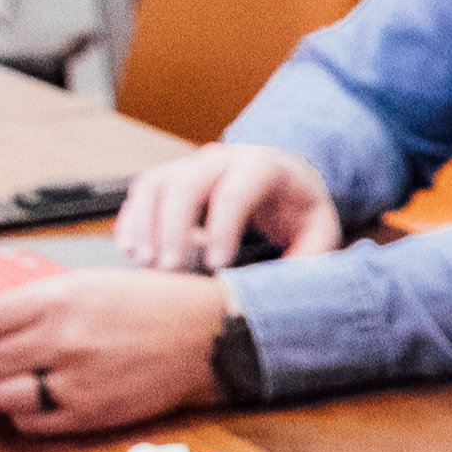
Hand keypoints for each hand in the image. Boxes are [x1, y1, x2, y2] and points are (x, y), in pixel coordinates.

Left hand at [0, 268, 232, 434]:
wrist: (206, 333)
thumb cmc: (148, 304)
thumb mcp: (86, 284)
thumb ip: (33, 305)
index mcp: (57, 299)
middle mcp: (63, 339)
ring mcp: (77, 380)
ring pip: (0, 396)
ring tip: (14, 383)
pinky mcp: (92, 413)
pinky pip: (31, 423)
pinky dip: (25, 415)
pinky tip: (40, 400)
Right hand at [111, 145, 339, 273]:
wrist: (284, 179)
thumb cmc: (300, 209)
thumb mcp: (320, 230)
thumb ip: (310, 257)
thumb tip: (287, 290)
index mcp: (262, 168)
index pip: (235, 192)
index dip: (222, 229)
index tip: (218, 265)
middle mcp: (221, 160)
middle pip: (186, 184)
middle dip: (173, 227)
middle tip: (171, 268)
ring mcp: (191, 165)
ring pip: (156, 184)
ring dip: (144, 222)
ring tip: (144, 260)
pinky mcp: (171, 177)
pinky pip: (142, 191)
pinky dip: (132, 218)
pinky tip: (130, 247)